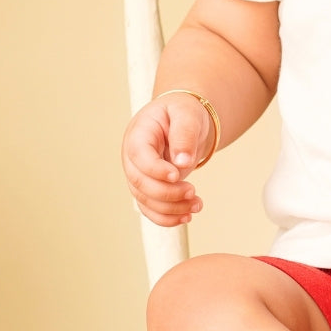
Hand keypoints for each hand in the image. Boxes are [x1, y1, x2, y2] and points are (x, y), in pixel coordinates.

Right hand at [120, 94, 214, 226]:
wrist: (183, 120)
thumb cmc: (183, 112)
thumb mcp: (187, 114)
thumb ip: (184, 134)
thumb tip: (183, 162)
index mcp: (139, 134)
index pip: (139, 155)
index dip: (155, 169)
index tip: (177, 175)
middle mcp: (133, 157)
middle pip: (140, 182)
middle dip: (167, 193)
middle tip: (193, 192)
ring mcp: (138, 174)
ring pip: (145, 200)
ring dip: (171, 208)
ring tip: (197, 205)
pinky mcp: (148, 188)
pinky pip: (150, 208)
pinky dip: (167, 217)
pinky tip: (187, 216)